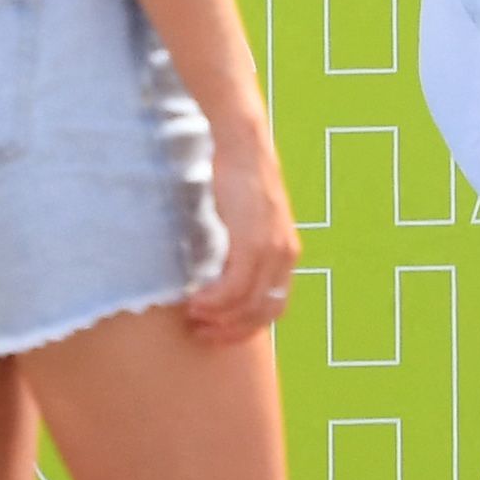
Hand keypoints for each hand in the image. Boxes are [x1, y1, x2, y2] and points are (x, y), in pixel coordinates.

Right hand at [189, 130, 299, 345]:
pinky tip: (194, 303)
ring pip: (246, 305)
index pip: (273, 307)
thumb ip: (242, 247)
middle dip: (231, 331)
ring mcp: (271, 251)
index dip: (246, 327)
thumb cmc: (238, 178)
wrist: (242, 145)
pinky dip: (213, 302)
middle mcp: (285, 256)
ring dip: (218, 319)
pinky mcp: (252, 243)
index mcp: (287, 253)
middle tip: (201, 333)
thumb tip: (219, 274)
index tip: (218, 332)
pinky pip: (233, 288)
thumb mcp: (247, 220)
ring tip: (192, 318)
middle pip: (262, 313)